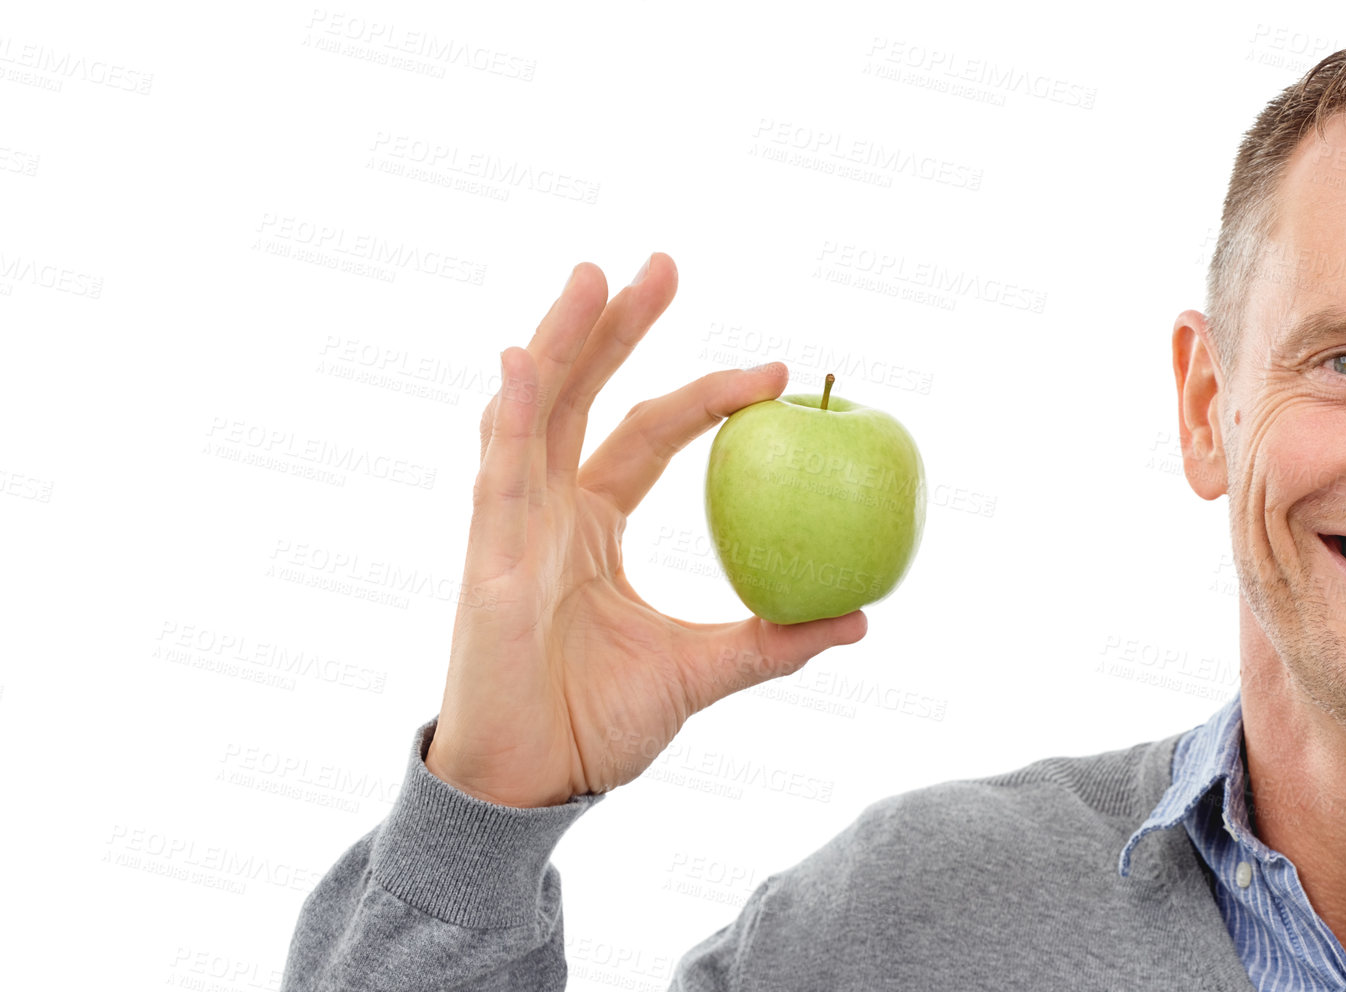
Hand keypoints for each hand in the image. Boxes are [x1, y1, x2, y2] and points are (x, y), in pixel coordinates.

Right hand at [424, 254, 868, 807]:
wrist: (532, 784)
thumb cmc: (595, 726)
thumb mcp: (701, 673)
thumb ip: (772, 642)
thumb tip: (861, 617)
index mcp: (593, 524)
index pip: (650, 433)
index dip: (706, 396)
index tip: (774, 370)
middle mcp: (547, 508)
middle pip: (583, 393)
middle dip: (617, 325)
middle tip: (663, 262)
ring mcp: (510, 525)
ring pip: (534, 411)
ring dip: (561, 341)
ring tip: (594, 276)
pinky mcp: (484, 558)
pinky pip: (498, 475)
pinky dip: (509, 416)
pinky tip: (521, 362)